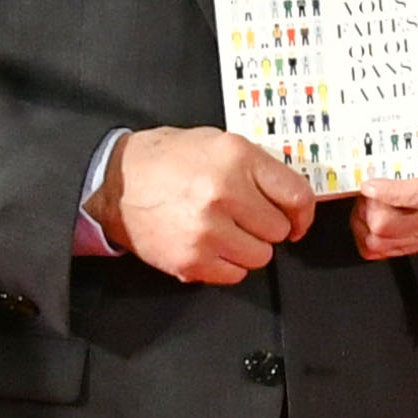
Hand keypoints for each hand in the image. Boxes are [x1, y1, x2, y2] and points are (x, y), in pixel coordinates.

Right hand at [97, 127, 315, 284]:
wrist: (115, 183)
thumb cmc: (166, 161)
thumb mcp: (216, 143)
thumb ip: (256, 166)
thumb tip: (291, 195)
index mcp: (236, 158)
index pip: (296, 195)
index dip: (302, 213)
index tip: (297, 220)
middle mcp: (224, 193)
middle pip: (278, 230)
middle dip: (266, 227)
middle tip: (244, 218)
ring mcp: (208, 231)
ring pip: (260, 257)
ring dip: (248, 247)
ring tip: (223, 230)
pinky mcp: (192, 260)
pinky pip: (234, 275)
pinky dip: (227, 265)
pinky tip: (209, 245)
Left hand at [347, 120, 417, 261]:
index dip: (393, 193)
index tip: (370, 184)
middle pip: (391, 224)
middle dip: (369, 205)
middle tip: (366, 187)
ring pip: (379, 239)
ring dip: (364, 218)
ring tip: (366, 200)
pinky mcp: (408, 243)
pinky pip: (376, 249)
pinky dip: (363, 233)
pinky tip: (367, 215)